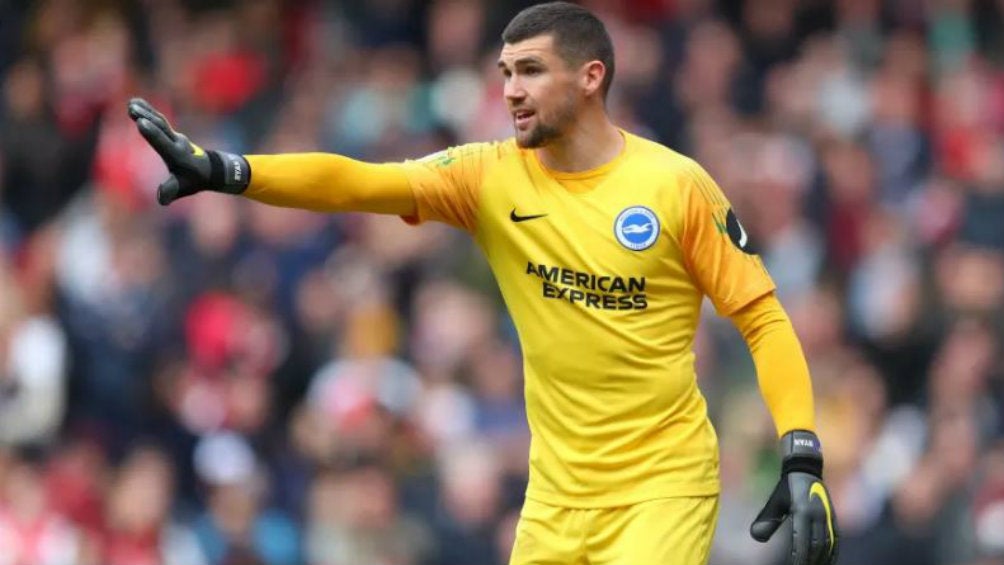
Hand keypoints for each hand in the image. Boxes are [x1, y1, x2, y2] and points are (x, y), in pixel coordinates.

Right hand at [127, 97, 249, 204]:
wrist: (209, 169)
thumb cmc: (194, 180)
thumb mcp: (183, 188)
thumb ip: (171, 191)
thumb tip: (161, 199)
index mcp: (178, 156)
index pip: (164, 143)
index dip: (153, 134)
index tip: (141, 123)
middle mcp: (177, 143)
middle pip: (161, 129)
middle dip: (148, 119)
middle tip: (133, 110)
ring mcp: (175, 136)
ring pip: (160, 122)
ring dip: (146, 112)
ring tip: (131, 104)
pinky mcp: (171, 133)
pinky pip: (159, 120)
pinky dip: (148, 111)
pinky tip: (135, 102)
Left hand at [751, 430, 838, 564]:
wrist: (806, 469)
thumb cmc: (787, 487)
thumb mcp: (775, 501)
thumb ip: (767, 520)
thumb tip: (755, 537)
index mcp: (802, 512)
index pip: (801, 540)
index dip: (799, 557)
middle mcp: (817, 515)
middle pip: (816, 545)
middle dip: (810, 560)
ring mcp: (828, 516)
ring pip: (827, 544)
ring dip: (822, 559)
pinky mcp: (833, 517)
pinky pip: (835, 538)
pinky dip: (832, 552)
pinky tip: (827, 561)